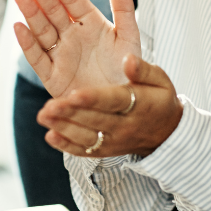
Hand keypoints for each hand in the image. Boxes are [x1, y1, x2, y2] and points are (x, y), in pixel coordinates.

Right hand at [12, 0, 140, 99]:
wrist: (124, 106)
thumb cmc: (129, 70)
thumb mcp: (129, 37)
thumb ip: (124, 8)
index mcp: (91, 23)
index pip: (74, 0)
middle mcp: (73, 36)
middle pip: (53, 11)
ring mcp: (62, 55)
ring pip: (42, 30)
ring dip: (31, 13)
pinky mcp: (53, 77)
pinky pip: (38, 58)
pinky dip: (28, 44)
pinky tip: (19, 27)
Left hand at [38, 54, 183, 158]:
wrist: (167, 134)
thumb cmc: (161, 99)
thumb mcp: (161, 80)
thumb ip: (143, 69)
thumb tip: (128, 60)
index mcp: (139, 105)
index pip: (113, 101)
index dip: (94, 98)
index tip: (74, 93)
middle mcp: (125, 126)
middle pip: (95, 120)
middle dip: (71, 113)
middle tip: (49, 106)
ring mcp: (114, 141)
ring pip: (86, 137)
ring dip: (63, 127)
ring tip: (43, 116)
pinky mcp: (106, 151)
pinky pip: (85, 151)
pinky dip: (66, 145)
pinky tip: (50, 136)